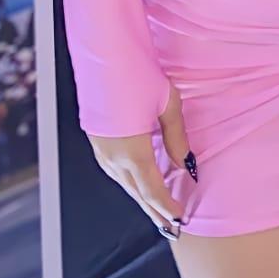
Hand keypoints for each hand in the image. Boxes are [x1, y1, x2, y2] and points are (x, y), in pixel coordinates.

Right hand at [87, 84, 195, 237]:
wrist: (103, 52)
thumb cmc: (137, 73)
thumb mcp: (167, 103)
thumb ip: (176, 137)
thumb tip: (183, 162)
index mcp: (132, 151)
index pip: (152, 190)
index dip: (167, 207)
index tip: (180, 219)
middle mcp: (112, 156)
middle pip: (136, 192)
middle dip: (153, 209)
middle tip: (169, 225)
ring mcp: (100, 147)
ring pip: (123, 181)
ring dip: (140, 195)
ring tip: (155, 205)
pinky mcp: (95, 137)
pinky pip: (113, 168)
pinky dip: (128, 179)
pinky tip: (136, 177)